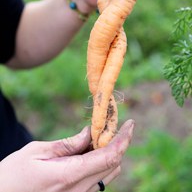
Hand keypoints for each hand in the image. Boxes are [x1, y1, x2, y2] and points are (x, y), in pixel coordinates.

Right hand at [0, 120, 134, 191]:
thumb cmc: (13, 175)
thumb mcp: (37, 152)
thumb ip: (67, 144)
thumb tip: (89, 133)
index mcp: (69, 175)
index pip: (108, 156)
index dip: (124, 139)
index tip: (130, 123)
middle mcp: (79, 191)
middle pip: (113, 164)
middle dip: (116, 142)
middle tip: (108, 125)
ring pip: (108, 173)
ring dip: (109, 153)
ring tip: (96, 137)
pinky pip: (98, 181)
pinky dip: (100, 163)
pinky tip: (87, 152)